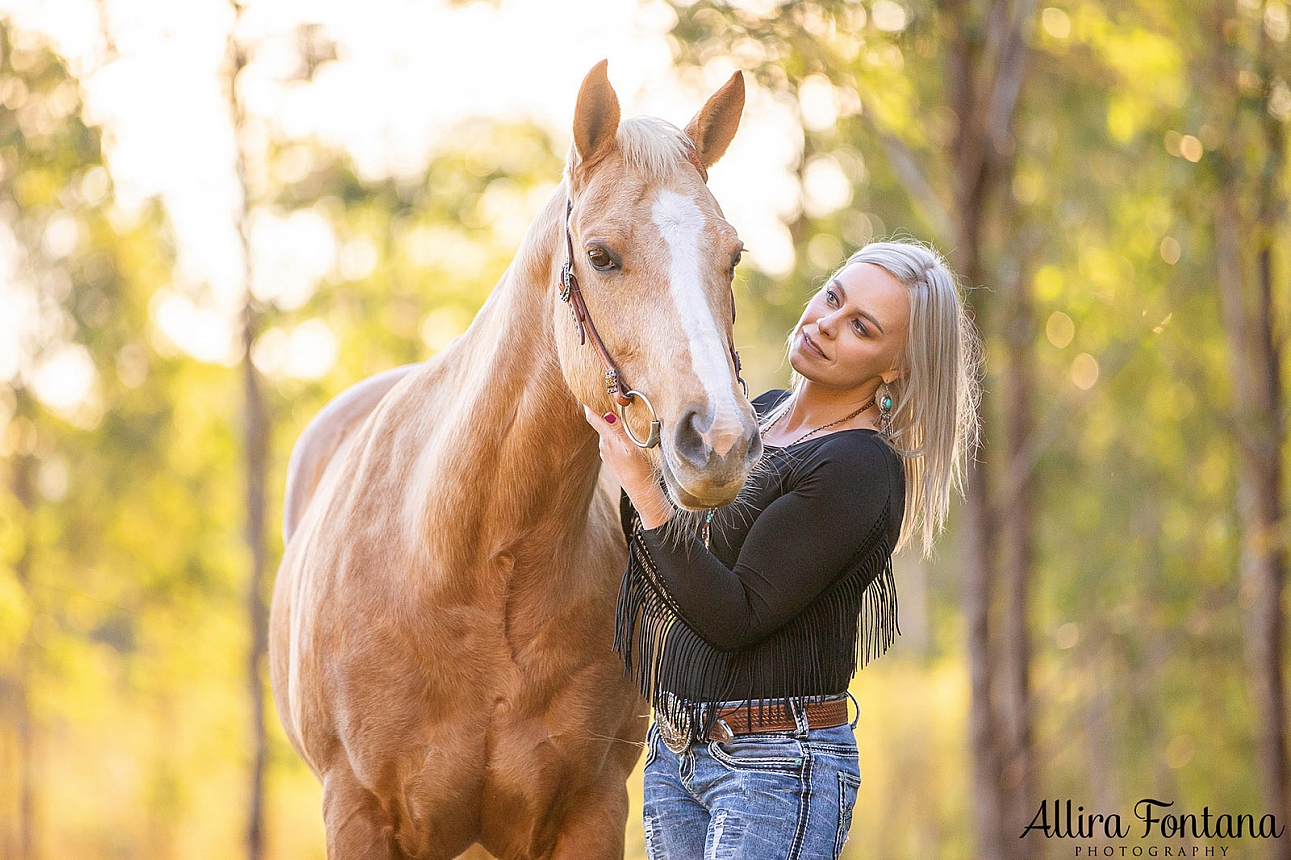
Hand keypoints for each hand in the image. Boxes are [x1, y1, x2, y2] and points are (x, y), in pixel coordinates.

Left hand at [583, 405, 673, 528]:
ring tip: (624, 412)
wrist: (643, 492)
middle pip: (601, 422)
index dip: (589, 403)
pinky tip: (628, 433)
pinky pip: (614, 440)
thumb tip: (606, 414)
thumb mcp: (630, 447)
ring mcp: (608, 453)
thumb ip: (618, 430)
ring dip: (614, 423)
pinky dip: (618, 434)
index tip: (588, 388)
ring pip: (608, 431)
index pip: (593, 417)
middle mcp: (604, 445)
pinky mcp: (614, 458)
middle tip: (613, 395)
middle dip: (605, 410)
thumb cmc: (638, 469)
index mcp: (607, 440)